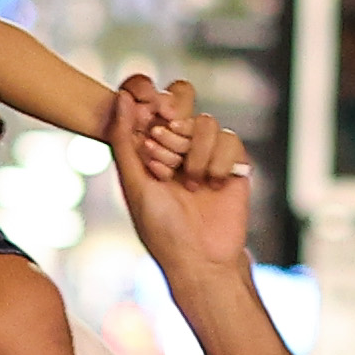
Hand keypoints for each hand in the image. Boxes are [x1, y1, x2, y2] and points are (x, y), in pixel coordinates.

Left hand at [105, 72, 252, 280]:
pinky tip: (213, 186)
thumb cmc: (160, 228)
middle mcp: (177, 143)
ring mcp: (206, 151)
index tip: (152, 111)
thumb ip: (124, 140)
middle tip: (165, 156)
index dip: (150, 95)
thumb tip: (121, 96)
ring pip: (206, 121)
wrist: (200, 258)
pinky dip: (219, 162)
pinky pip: (230, 139)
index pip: (149, 100)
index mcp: (148, 145)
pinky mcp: (232, 162)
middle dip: (172, 125)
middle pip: (181, 97)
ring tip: (190, 184)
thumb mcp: (134, 184)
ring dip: (194, 151)